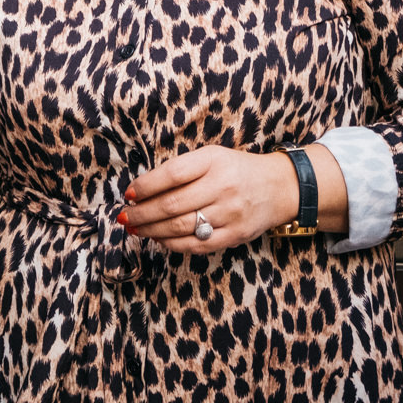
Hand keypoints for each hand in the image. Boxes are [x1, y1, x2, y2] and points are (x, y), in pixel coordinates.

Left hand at [119, 146, 299, 252]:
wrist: (279, 187)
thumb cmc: (235, 170)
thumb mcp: (211, 157)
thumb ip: (181, 170)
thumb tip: (142, 190)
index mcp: (214, 161)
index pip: (172, 174)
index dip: (146, 185)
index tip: (129, 193)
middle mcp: (223, 187)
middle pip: (172, 205)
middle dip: (142, 213)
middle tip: (124, 216)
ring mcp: (230, 214)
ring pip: (181, 227)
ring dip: (152, 230)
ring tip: (135, 228)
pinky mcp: (235, 236)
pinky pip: (197, 245)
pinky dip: (173, 244)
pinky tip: (158, 238)